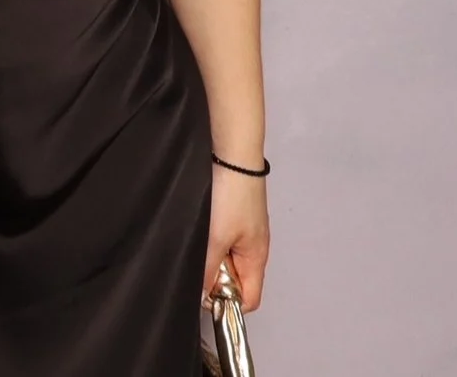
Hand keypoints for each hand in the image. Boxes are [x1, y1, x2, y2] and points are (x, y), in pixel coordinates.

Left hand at [205, 164, 268, 312]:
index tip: (205, 293)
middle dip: (215, 276)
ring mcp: (242, 230)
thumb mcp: (216, 237)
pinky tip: (199, 226)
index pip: (249, 298)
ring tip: (200, 238)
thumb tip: (203, 295)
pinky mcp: (231, 215)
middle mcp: (252, 247)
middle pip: (235, 279)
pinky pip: (218, 239)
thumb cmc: (234, 192)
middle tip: (200, 259)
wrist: (231, 154)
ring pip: (223, 258)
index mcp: (257, 258)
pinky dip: (207, 238)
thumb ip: (208, 268)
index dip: (228, 302)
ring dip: (209, 255)